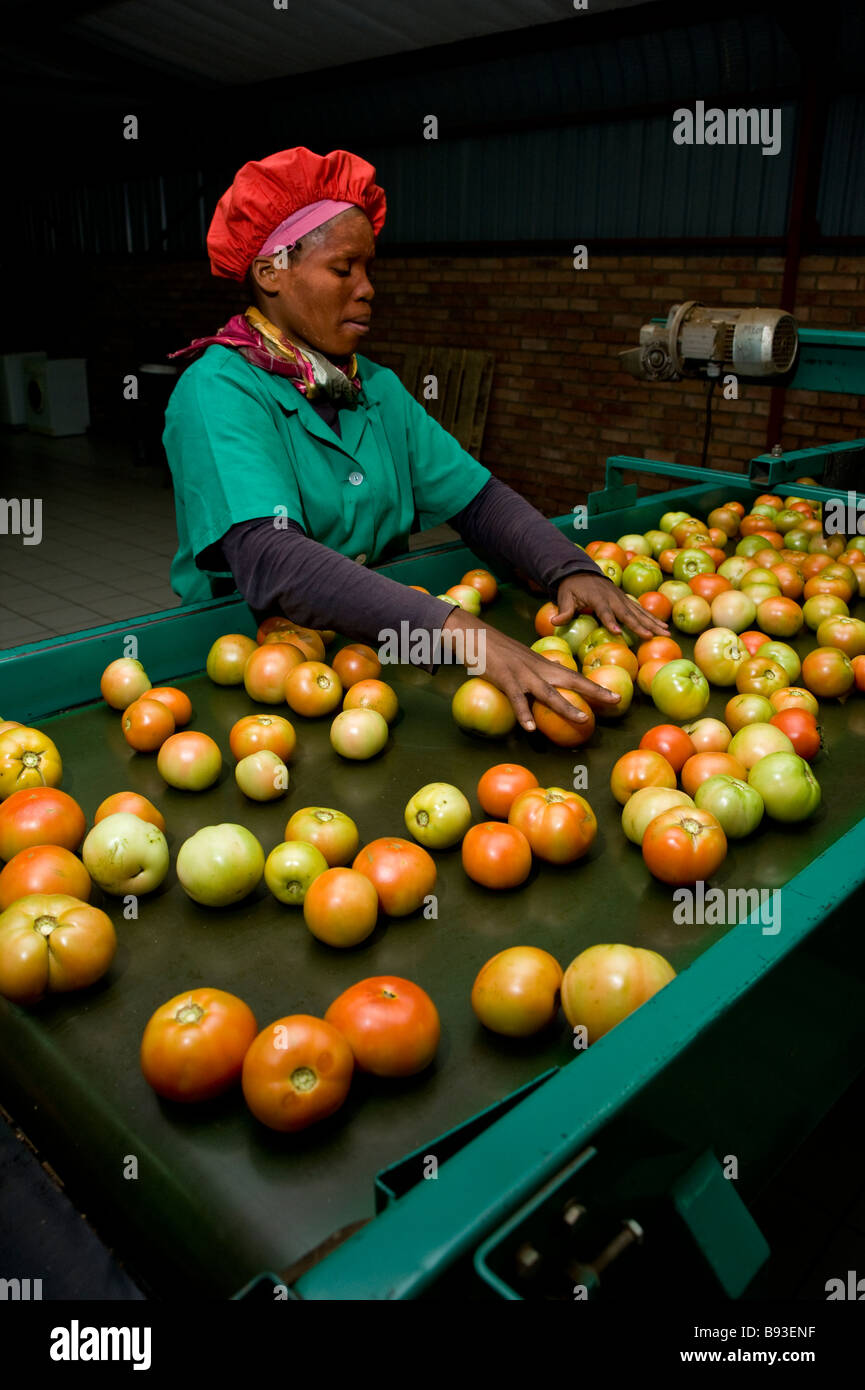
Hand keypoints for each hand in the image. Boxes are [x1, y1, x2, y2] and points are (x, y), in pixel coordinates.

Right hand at [442, 607, 624, 732]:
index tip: (615, 697)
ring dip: (567, 707)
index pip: (574, 676)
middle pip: (571, 681)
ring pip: (549, 692)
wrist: (476, 635)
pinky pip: (517, 699)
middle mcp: (539, 668)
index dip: (595, 686)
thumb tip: (551, 680)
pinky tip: (530, 728)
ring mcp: (523, 674)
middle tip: (615, 701)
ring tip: (583, 719)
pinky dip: (524, 713)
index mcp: (544, 665)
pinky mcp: (506, 679)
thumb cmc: (498, 651)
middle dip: (594, 691)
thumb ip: (538, 671)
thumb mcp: (524, 660)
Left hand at [552, 573, 668, 639]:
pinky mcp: (626, 600)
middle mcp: (613, 598)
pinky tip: (663, 627)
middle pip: (628, 613)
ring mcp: (622, 599)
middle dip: (640, 625)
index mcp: (597, 598)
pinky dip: (652, 618)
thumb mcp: (565, 597)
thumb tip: (554, 622)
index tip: (618, 632)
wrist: (582, 572)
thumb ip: (563, 611)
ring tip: (665, 633)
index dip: (611, 621)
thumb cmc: (572, 588)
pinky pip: (641, 610)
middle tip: (651, 636)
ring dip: (653, 623)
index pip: (604, 611)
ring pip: (639, 612)